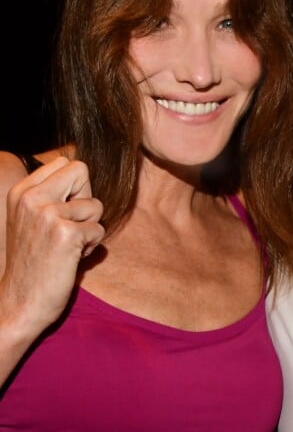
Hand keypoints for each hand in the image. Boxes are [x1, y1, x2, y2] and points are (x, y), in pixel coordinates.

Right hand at [0, 156, 104, 342]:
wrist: (19, 305)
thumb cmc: (35, 261)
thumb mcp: (32, 218)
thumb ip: (53, 194)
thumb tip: (84, 173)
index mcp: (21, 191)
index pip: (67, 162)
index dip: (75, 186)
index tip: (61, 211)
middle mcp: (31, 198)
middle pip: (82, 171)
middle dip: (85, 199)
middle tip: (68, 226)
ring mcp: (48, 214)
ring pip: (96, 205)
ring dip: (89, 228)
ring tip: (67, 247)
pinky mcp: (66, 234)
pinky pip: (99, 229)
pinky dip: (91, 246)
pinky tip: (70, 258)